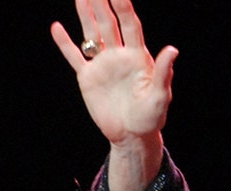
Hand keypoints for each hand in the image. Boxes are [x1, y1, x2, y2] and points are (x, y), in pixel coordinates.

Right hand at [52, 0, 176, 190]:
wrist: (133, 136)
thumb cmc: (151, 118)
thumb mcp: (160, 96)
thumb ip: (164, 72)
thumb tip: (173, 48)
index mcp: (139, 57)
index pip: (130, 25)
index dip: (124, 6)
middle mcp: (120, 56)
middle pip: (109, 23)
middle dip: (101, 3)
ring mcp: (103, 65)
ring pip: (92, 34)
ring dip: (85, 15)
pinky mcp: (88, 78)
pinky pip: (74, 56)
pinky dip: (65, 43)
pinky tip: (57, 27)